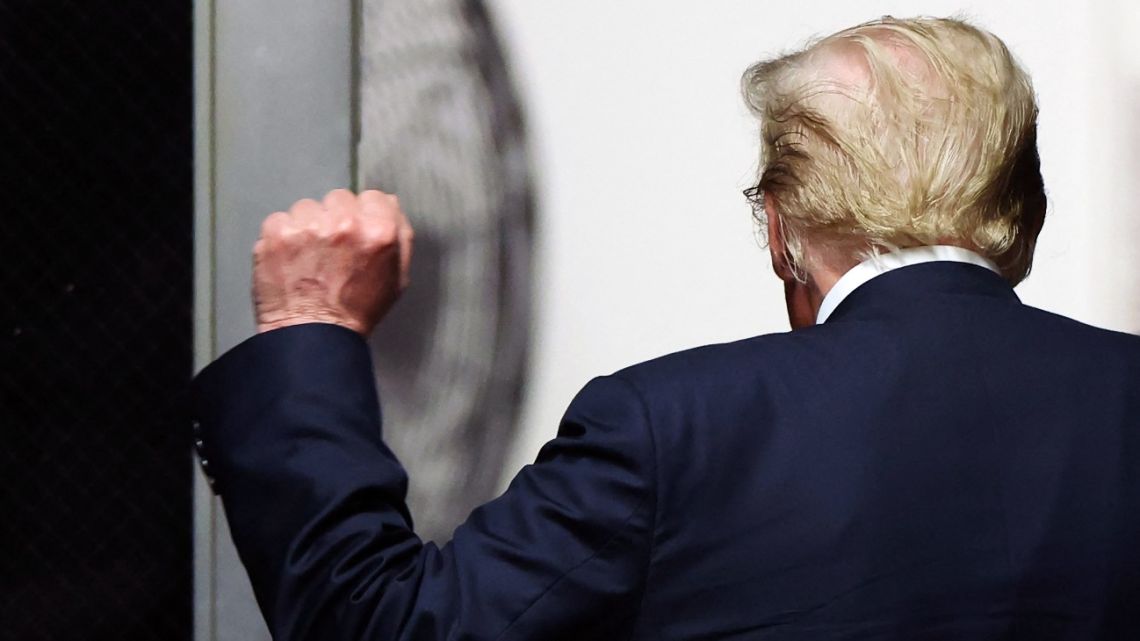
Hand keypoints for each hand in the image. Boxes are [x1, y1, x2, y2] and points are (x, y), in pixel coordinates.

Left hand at [252, 189, 413, 335]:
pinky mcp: (276, 232)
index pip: (373, 197)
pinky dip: (283, 237)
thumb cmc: (357, 312)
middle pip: (340, 198)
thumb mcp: (397, 279)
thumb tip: (389, 204)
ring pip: (308, 207)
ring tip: (308, 256)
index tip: (356, 234)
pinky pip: (281, 219)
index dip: (366, 215)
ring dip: (308, 226)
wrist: (312, 338)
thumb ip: (400, 237)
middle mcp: (344, 223)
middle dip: (337, 218)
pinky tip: (290, 260)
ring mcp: (307, 226)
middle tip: (332, 249)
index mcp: (379, 232)